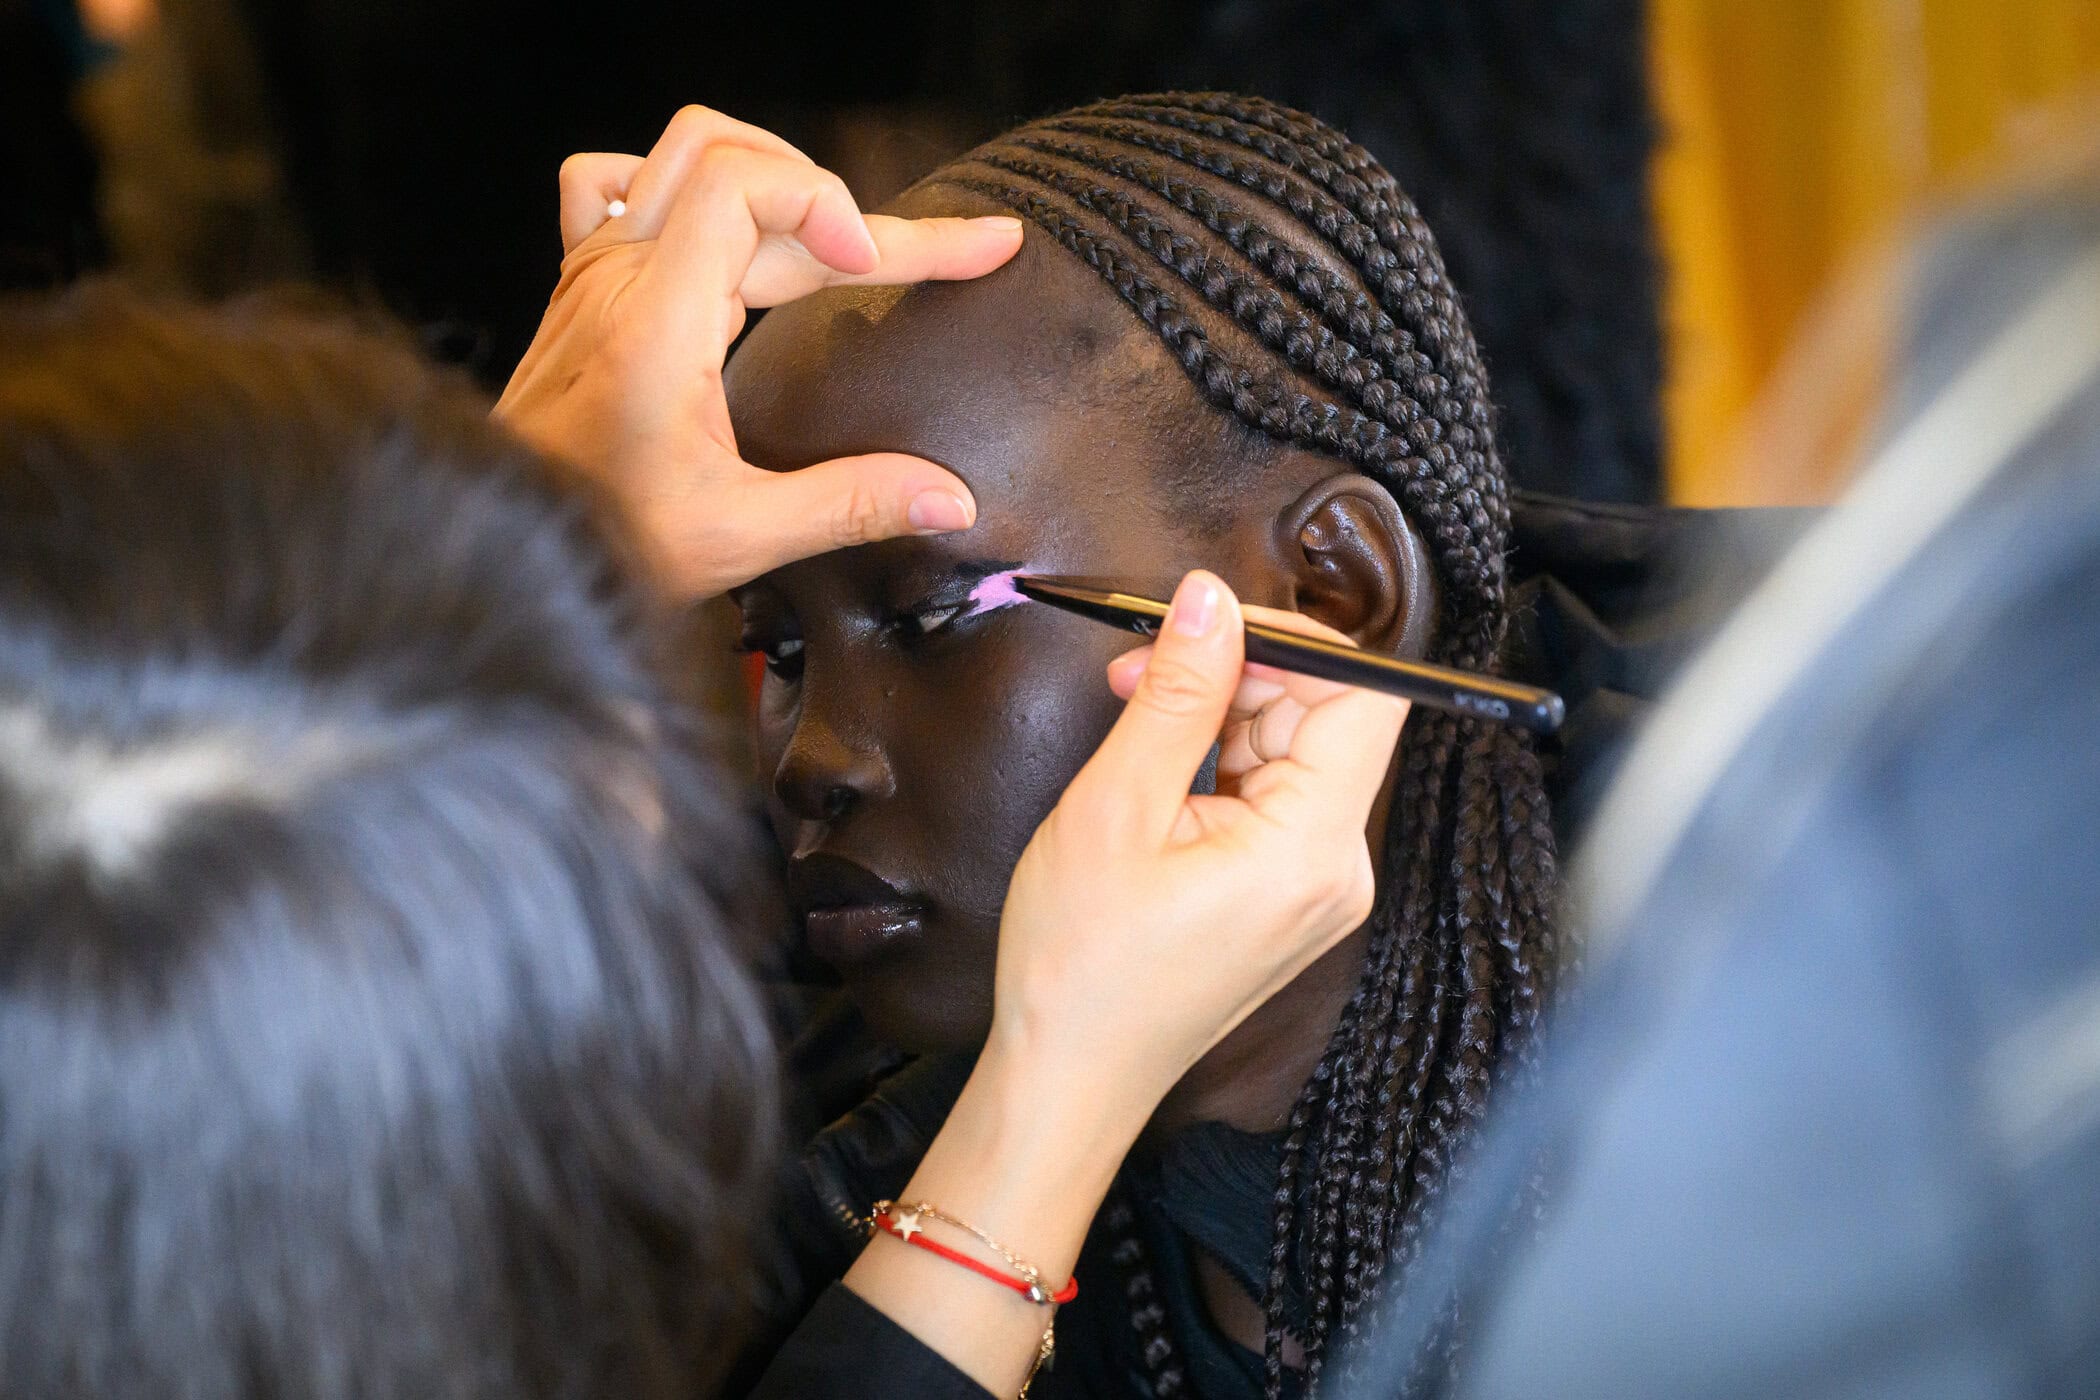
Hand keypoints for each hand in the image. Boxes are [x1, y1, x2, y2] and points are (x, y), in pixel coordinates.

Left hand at [493, 106, 1023, 598]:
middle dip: (860, 211)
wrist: (502, 546)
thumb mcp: (740, 535)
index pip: (742, 184)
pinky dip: (683, 182)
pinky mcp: (584, 284)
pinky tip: (726, 222)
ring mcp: (595, 271)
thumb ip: (851, 504)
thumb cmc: (601, 542)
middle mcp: (619, 275)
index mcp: (655, 320)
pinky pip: (619, 182)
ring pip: (691, 160)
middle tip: (962, 250)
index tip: (875, 266)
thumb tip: (952, 498)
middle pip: (744, 171)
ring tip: (850, 236)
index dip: (825, 201)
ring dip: (781, 181)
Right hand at [835, 572, 1405, 1394]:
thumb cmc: (1081, 963)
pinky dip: (1217, 761)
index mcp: (1312, 850)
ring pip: (1294, 749)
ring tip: (1129, 719)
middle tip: (1138, 667)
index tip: (1210, 623)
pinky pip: (1273, 793)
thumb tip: (1210, 597)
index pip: (1367, 698)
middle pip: (1328, 718)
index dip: (1297, 639)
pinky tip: (1152, 771)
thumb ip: (1176, 693)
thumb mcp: (1115, 807)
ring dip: (1219, 713)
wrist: (1069, 1075)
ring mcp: (1318, 885)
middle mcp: (1338, 868)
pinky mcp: (1289, 893)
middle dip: (1239, 672)